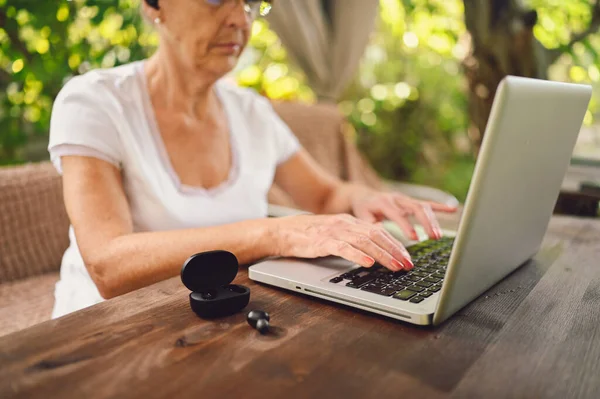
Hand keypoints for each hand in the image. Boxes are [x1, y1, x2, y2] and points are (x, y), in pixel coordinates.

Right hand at [272, 214, 413, 270]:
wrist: (282, 231)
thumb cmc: (308, 235)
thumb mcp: (335, 233)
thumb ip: (353, 238)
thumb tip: (374, 251)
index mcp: (349, 222)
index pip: (379, 232)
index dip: (395, 244)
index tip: (407, 256)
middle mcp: (345, 224)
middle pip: (376, 236)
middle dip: (395, 250)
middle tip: (408, 264)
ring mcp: (334, 232)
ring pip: (365, 242)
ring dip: (383, 255)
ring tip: (395, 266)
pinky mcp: (322, 242)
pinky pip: (344, 248)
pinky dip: (358, 256)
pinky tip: (369, 264)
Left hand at [350, 189, 456, 240]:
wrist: (363, 196)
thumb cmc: (363, 209)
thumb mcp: (361, 217)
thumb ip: (370, 224)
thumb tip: (378, 231)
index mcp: (384, 202)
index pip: (398, 214)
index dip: (407, 225)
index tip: (415, 238)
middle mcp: (397, 198)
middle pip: (415, 208)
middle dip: (425, 223)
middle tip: (432, 237)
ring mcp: (405, 199)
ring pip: (423, 206)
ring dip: (432, 220)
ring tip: (437, 236)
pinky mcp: (411, 201)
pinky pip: (427, 204)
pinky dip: (440, 207)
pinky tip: (453, 209)